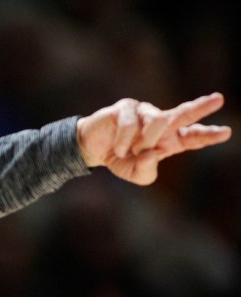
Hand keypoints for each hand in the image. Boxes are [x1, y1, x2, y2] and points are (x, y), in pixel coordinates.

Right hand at [77, 93, 231, 184]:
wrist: (92, 150)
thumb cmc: (119, 160)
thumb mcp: (135, 174)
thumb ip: (148, 169)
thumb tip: (155, 152)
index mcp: (169, 140)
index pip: (193, 137)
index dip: (209, 135)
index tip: (226, 133)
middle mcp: (161, 123)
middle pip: (184, 113)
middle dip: (201, 107)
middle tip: (219, 99)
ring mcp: (144, 112)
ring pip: (157, 121)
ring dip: (145, 140)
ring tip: (132, 151)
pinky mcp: (126, 107)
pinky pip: (130, 123)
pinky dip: (123, 140)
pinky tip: (116, 148)